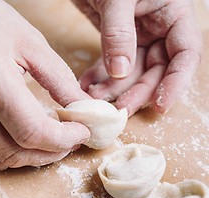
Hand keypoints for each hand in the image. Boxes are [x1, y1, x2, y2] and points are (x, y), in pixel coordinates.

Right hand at [0, 0, 90, 169]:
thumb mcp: (31, 42)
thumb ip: (60, 79)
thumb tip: (82, 108)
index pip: (31, 131)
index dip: (62, 140)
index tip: (81, 134)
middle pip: (13, 153)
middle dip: (49, 154)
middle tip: (68, 143)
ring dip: (26, 157)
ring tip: (46, 142)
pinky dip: (2, 146)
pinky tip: (14, 130)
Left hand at [72, 0, 202, 115]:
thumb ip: (119, 33)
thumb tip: (120, 72)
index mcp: (172, 13)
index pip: (185, 54)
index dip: (176, 82)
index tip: (160, 105)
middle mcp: (157, 27)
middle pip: (156, 69)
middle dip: (138, 91)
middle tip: (118, 109)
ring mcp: (136, 35)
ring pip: (131, 72)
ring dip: (114, 88)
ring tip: (94, 99)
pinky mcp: (115, 40)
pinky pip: (111, 65)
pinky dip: (99, 77)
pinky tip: (87, 86)